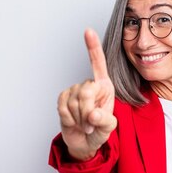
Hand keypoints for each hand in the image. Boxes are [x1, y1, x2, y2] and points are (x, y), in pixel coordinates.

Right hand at [57, 29, 116, 160]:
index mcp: (105, 86)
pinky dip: (69, 119)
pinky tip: (74, 122)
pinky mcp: (63, 99)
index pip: (99, 64)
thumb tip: (93, 114)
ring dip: (79, 119)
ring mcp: (75, 91)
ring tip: (85, 125)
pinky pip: (63, 107)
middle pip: (85, 92)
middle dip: (87, 112)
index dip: (93, 48)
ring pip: (73, 102)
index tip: (88, 31)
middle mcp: (90, 85)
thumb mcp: (108, 128)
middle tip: (91, 124)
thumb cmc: (99, 131)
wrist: (84, 142)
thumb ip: (105, 121)